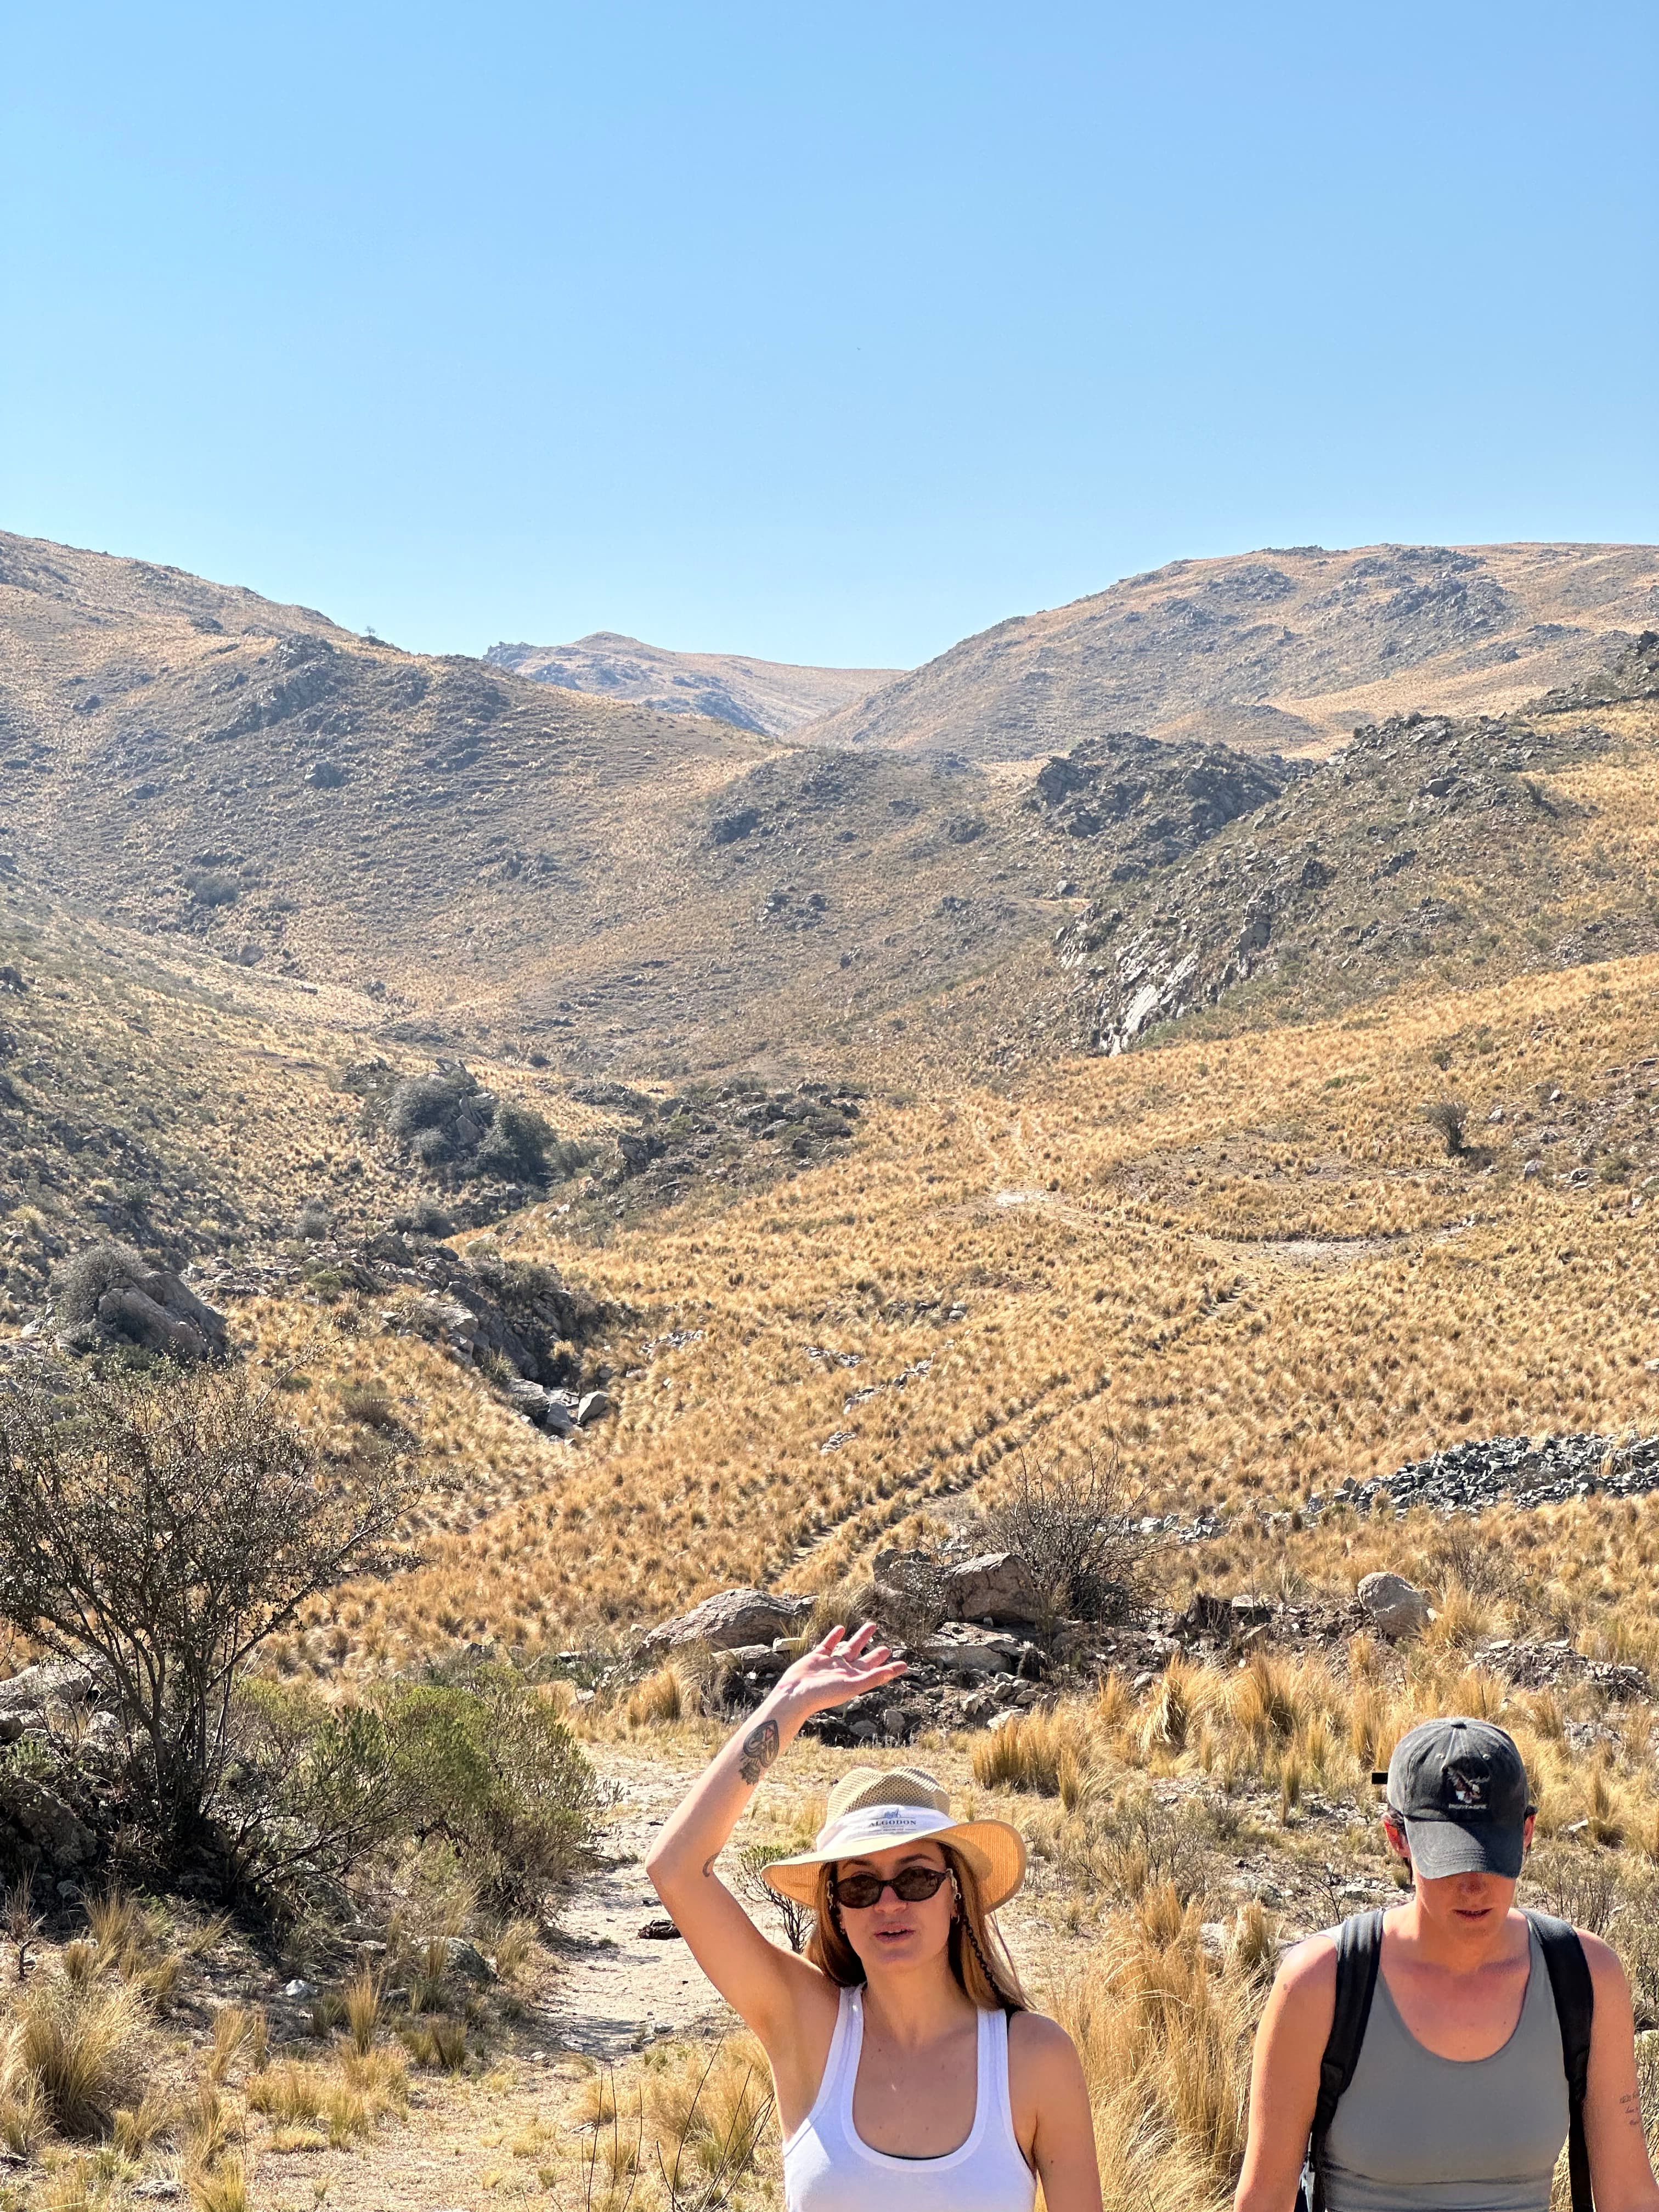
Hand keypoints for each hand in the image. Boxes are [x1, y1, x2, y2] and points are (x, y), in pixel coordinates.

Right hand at [775, 1623, 906, 1719]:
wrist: (796, 1693)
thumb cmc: (824, 1694)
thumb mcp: (851, 1686)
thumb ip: (871, 1678)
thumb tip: (890, 1673)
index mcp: (855, 1680)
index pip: (877, 1672)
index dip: (890, 1669)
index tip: (904, 1664)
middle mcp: (845, 1671)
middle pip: (865, 1660)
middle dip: (876, 1654)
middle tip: (888, 1647)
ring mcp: (831, 1663)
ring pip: (850, 1647)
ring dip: (861, 1638)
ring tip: (872, 1625)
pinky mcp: (818, 1656)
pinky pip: (829, 1644)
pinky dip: (835, 1636)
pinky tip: (841, 1629)